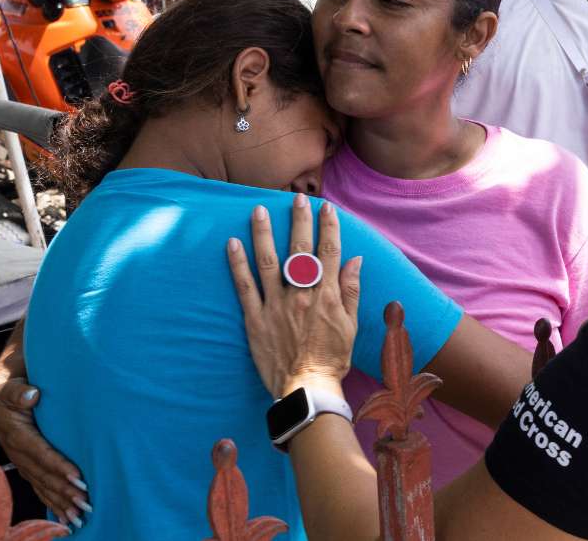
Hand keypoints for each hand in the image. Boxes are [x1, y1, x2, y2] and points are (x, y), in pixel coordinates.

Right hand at [0, 376, 89, 527]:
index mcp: (16, 435)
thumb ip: (19, 392)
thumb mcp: (11, 388)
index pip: (40, 453)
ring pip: (42, 485)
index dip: (58, 465)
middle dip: (64, 490)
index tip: (77, 476)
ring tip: (79, 515)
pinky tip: (66, 516)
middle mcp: (18, 453)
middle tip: (85, 501)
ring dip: (60, 501)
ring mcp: (22, 462)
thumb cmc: (9, 393)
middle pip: (43, 475)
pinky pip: (39, 487)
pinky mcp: (26, 467)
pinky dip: (52, 503)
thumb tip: (31, 394)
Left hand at [227, 193, 360, 398]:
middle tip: (296, 199)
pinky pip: (244, 287)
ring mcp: (276, 305)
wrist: (307, 389)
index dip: (328, 227)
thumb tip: (355, 260)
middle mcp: (301, 295)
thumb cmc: (332, 358)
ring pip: (268, 262)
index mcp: (326, 295)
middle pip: (299, 250)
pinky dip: (237, 264)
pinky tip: (232, 244)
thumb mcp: (351, 324)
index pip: (328, 252)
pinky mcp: (255, 319)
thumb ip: (351, 290)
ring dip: (263, 234)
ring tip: (259, 210)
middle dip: (299, 221)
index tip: (326, 208)